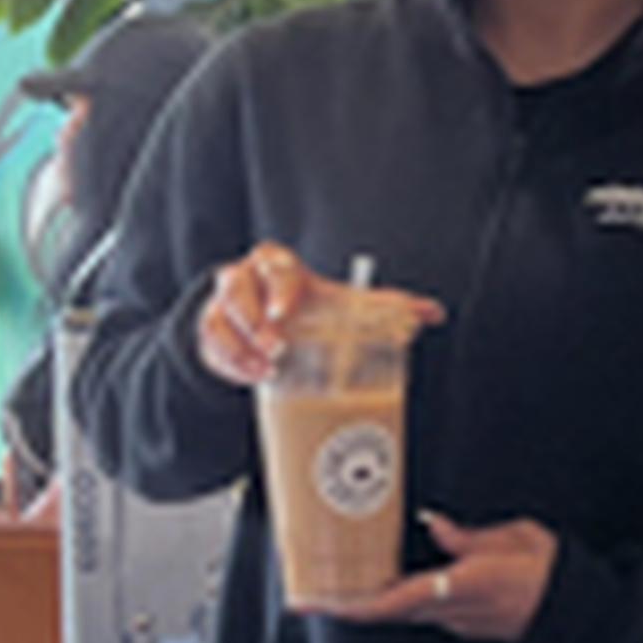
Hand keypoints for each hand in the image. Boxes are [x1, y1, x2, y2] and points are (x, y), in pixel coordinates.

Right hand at [196, 242, 445, 392]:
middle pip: (236, 288)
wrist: (267, 318)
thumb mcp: (342, 305)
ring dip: (240, 347)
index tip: (285, 314)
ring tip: (265, 370)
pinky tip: (251, 376)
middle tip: (275, 349)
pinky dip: (229, 362)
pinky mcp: (209, 328)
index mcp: (279, 265)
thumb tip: (432, 313)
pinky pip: (209, 342)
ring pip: (218, 318)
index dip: (279, 288)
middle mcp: (247, 277)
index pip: (275, 265)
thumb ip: (384, 307)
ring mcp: (223, 303)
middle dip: (253, 321)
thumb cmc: (308, 307)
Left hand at [326, 508, 554, 642]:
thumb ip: (470, 539)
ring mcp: (458, 623)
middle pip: (386, 611)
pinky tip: (383, 580)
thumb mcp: (516, 539)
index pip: (394, 601)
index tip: (316, 603)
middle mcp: (454, 612)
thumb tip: (437, 527)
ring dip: (369, 600)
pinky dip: (395, 598)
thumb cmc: (551, 571)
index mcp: (464, 586)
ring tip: (336, 581)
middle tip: (308, 591)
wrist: (579, 613)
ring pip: (401, 611)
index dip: (350, 604)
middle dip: (347, 602)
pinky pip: (421, 610)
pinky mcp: (465, 623)